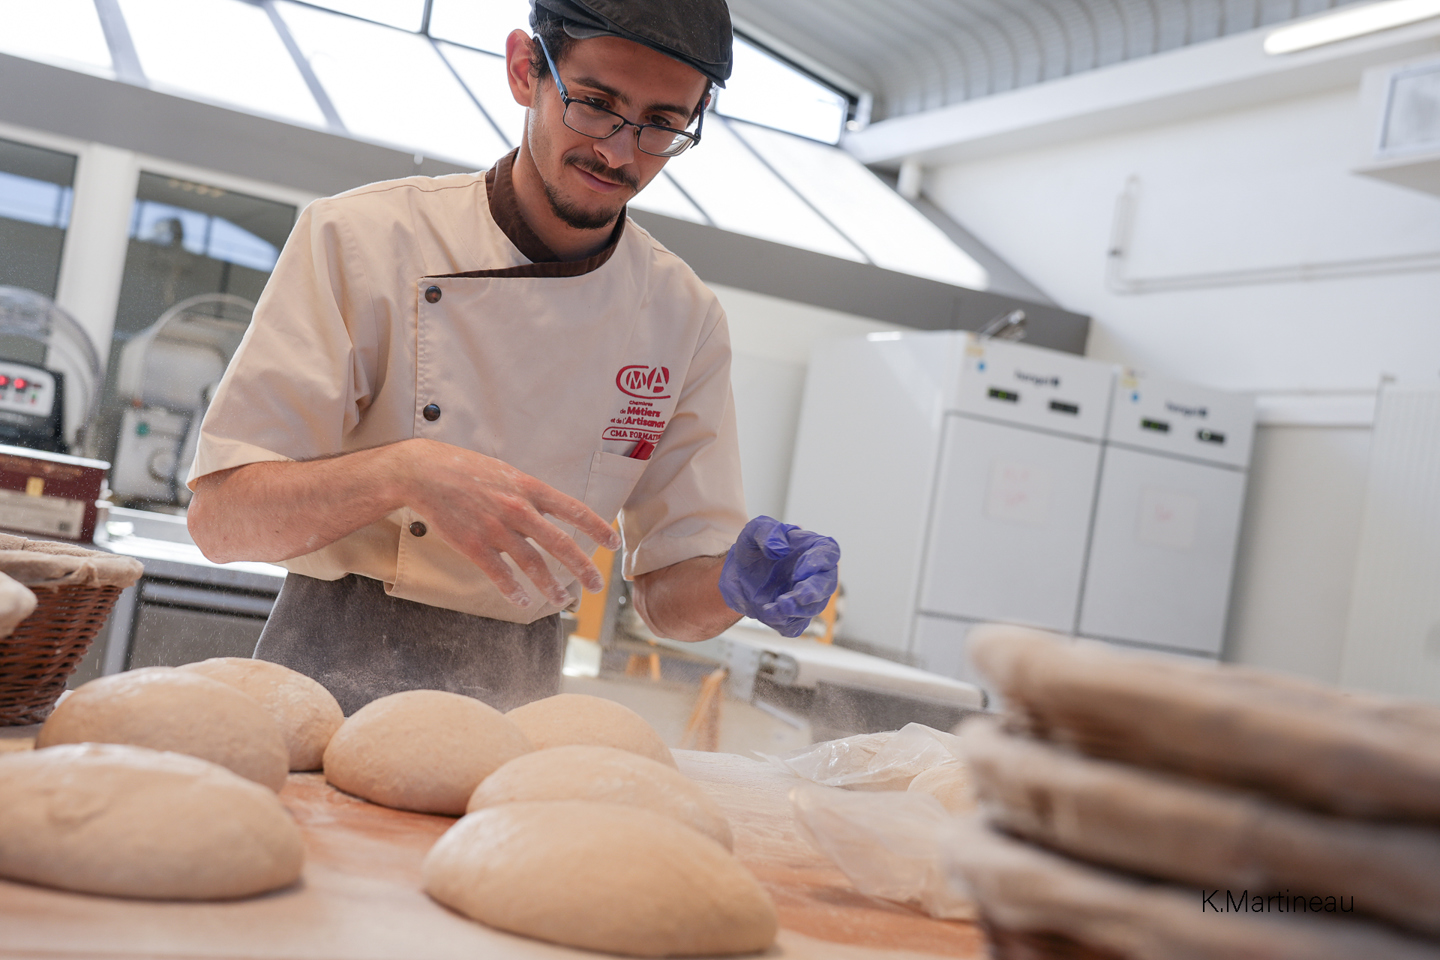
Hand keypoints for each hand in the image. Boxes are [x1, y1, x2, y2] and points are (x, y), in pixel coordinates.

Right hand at [400, 439, 620, 608]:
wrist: (425, 473)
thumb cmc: (466, 470)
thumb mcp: (506, 472)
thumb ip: (529, 493)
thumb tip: (552, 509)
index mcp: (529, 488)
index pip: (574, 509)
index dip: (598, 528)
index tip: (613, 544)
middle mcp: (518, 509)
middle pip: (560, 543)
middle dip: (583, 567)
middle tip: (597, 584)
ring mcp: (496, 528)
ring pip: (533, 564)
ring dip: (552, 586)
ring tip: (564, 600)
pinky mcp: (474, 545)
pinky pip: (501, 574)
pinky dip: (515, 591)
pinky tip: (525, 601)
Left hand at [718, 516, 839, 637]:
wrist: (738, 572)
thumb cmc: (754, 547)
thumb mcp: (755, 530)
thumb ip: (767, 533)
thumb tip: (780, 548)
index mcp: (812, 548)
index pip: (828, 553)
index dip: (819, 563)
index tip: (799, 571)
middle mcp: (814, 574)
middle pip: (827, 585)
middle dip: (814, 592)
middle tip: (798, 596)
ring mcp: (805, 597)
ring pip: (813, 608)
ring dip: (797, 610)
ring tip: (777, 606)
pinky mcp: (793, 616)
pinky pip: (796, 625)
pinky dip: (784, 623)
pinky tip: (769, 613)